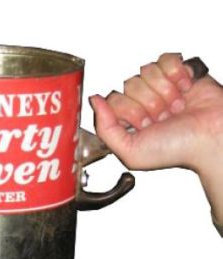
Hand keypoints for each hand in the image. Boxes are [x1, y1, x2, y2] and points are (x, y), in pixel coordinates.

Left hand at [89, 53, 222, 225]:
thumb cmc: (176, 150)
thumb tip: (94, 101)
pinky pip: (166, 59)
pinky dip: (177, 74)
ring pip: (147, 70)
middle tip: (163, 118)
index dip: (129, 110)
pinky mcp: (178, 72)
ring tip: (176, 108)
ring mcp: (160, 87)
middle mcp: (142, 104)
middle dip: (149, 103)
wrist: (211, 137)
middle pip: (130, 84)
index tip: (143, 125)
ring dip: (164, 91)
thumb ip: (105, 130)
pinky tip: (184, 90)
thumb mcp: (131, 152)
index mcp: (128, 123)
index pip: (113, 99)